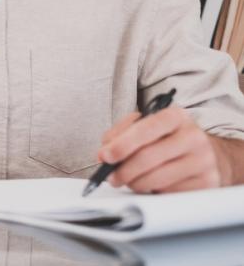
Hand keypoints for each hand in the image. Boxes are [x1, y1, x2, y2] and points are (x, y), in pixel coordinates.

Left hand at [97, 106, 221, 192]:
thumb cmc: (167, 139)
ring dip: (135, 183)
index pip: (145, 129)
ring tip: (130, 181)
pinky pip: (169, 193)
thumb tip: (104, 154)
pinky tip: (151, 185)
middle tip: (111, 177)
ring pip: (156, 178)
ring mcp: (203, 161)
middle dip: (123, 170)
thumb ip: (120, 134)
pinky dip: (153, 192)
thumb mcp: (145, 126)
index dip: (122, 144)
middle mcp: (193, 137)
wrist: (205, 154)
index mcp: (176, 116)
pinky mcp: (206, 183)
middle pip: (148, 157)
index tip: (105, 156)